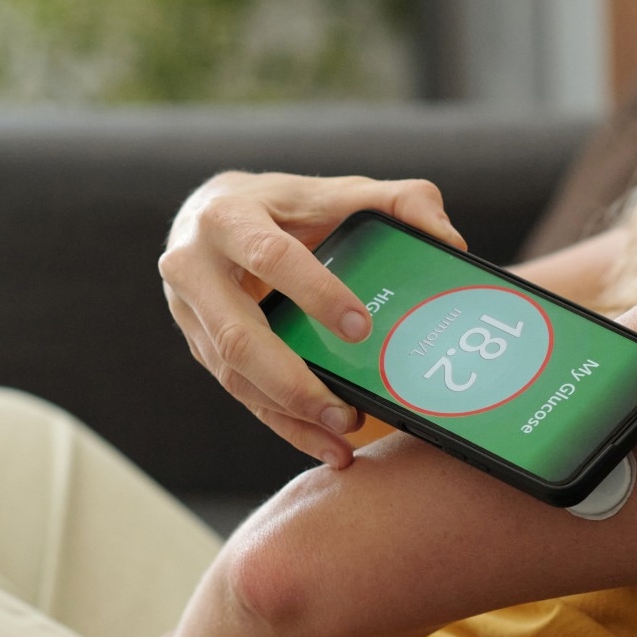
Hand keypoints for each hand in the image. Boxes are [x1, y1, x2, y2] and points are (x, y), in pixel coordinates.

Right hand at [160, 172, 465, 466]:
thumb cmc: (281, 207)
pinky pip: (239, 394)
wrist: (207, 218)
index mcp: (227, 217)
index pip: (270, 256)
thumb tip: (448, 240)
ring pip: (234, 375)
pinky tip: (324, 444)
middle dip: (295, 381)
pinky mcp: (199, 348)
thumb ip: (397, 202)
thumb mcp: (333, 191)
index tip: (361, 326)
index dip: (314, 292)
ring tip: (343, 434)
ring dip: (290, 412)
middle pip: (238, 335)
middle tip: (349, 411)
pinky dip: (283, 424)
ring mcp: (189, 314)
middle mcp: (193, 267)